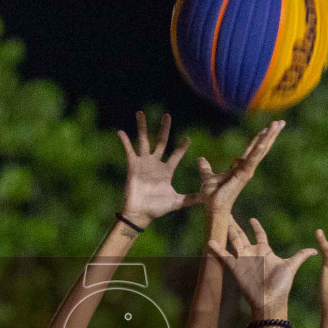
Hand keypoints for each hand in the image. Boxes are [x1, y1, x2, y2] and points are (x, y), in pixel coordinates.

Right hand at [118, 111, 196, 225]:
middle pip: (161, 142)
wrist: (140, 214)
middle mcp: (155, 164)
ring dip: (142, 127)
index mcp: (166, 171)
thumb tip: (207, 199)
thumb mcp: (178, 202)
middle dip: (164, 129)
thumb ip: (191, 198)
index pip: (176, 155)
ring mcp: (144, 164)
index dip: (182, 147)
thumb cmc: (157, 209)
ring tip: (140, 113)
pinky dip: (124, 141)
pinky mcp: (133, 166)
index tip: (188, 138)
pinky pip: (129, 150)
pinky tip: (120, 132)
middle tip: (167, 116)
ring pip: (143, 141)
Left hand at [196, 121, 284, 219]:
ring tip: (278, 125)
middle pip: (261, 147)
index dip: (259, 137)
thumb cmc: (212, 196)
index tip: (267, 127)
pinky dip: (257, 151)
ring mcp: (247, 171)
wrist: (213, 208)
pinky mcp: (243, 175)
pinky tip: (264, 141)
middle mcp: (246, 168)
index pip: (252, 149)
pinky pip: (251, 160)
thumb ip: (205, 169)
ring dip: (269, 137)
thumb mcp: (207, 178)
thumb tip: (200, 159)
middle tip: (281, 122)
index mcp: (239, 167)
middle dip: (271, 134)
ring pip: (260, 151)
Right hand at [207, 218, 316, 317]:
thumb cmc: (281, 285)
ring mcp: (243, 260)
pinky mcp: (236, 268)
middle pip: (241, 234)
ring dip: (225, 231)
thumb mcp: (291, 267)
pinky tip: (210, 241)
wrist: (270, 301)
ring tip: (218, 220)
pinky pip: (225, 257)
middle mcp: (252, 253)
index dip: (255, 227)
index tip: (252, 219)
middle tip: (227, 212)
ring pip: (232, 241)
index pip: (259, 235)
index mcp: (265, 251)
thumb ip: (300, 256)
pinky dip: (217, 250)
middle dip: (235, 224)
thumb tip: (315, 250)